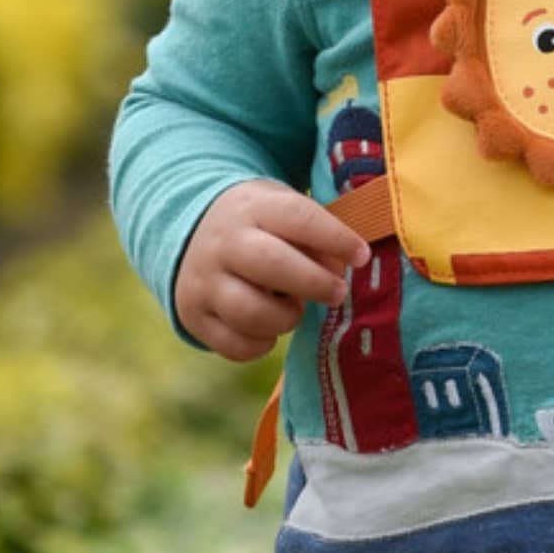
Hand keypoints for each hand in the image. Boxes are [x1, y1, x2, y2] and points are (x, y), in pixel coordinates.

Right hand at [173, 178, 371, 361]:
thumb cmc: (259, 224)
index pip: (298, 217)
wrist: (192, 231)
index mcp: (253, 207)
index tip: (361, 256)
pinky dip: (261, 344)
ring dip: (286, 318)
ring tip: (296, 310)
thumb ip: (316, 237)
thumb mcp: (285, 211)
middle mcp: (223, 243)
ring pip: (250, 312)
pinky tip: (269, 329)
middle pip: (271, 264)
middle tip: (338, 293)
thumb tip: (337, 272)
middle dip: (314, 283)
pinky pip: (234, 345)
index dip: (336, 238)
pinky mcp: (194, 316)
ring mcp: (203, 281)